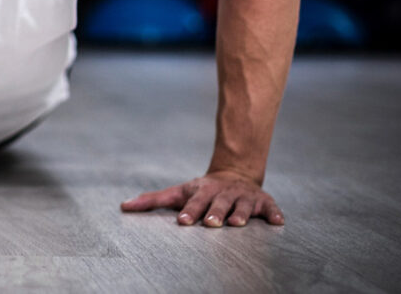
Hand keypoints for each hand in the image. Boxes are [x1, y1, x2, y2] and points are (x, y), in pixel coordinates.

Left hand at [120, 171, 284, 226]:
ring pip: (243, 207)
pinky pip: (270, 208)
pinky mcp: (262, 202)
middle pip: (219, 204)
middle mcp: (223, 194)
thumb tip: (123, 207)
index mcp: (202, 192)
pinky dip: (274, 214)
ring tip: (237, 224)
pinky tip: (278, 222)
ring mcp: (243, 197)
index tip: (183, 221)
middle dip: (215, 213)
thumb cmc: (201, 191)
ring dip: (241, 214)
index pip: (194, 203)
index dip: (189, 212)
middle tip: (211, 224)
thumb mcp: (178, 192)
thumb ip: (152, 200)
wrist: (233, 175)